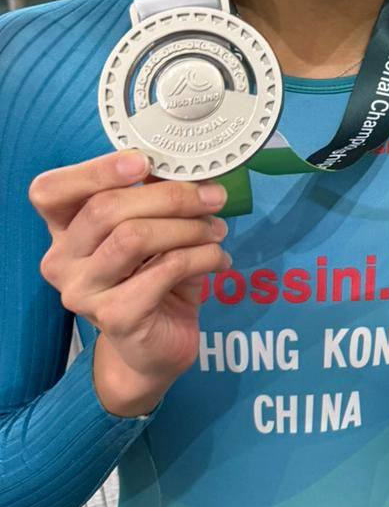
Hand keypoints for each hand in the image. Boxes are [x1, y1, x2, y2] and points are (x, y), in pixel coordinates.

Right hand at [30, 150, 231, 416]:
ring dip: (188, 227)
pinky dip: (202, 257)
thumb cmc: (154, 276)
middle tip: (213, 197)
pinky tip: (219, 260)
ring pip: (134, 236)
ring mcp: (82, 292)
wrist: (157, 345)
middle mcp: (61, 260)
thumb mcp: (152, 228)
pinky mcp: (114, 317)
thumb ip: (154, 196)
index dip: (93, 170)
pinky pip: (164, 270)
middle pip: (105, 208)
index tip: (144, 161)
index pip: (51, 191)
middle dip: (170, 195)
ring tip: (217, 231)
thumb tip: (184, 162)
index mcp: (63, 229)